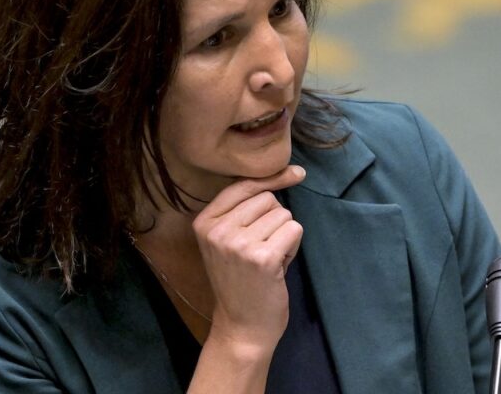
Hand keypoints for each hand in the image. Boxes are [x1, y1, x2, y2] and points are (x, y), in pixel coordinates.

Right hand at [191, 164, 305, 356]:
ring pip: (284, 214)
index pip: (243, 185)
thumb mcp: (228, 241)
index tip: (296, 173)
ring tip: (268, 261)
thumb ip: (245, 209)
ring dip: (284, 236)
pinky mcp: (262, 257)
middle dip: (275, 221)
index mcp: (204, 222)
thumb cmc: (242, 281)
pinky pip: (294, 230)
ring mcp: (238, 244)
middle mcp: (217, 230)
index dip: (272, 179)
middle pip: (268, 198)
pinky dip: (293, 248)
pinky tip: (277, 268)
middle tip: (262, 250)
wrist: (242, 328)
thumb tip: (289, 172)